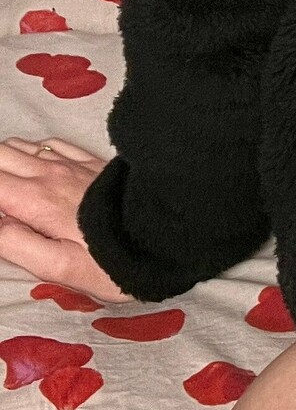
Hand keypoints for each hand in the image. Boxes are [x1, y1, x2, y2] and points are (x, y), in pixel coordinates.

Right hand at [0, 137, 135, 303]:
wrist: (166, 235)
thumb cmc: (111, 260)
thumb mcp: (58, 267)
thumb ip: (15, 245)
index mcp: (36, 200)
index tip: (2, 215)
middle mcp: (50, 173)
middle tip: (4, 204)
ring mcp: (71, 163)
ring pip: (19, 146)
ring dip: (4, 163)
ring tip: (7, 192)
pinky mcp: (90, 162)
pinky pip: (50, 143)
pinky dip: (31, 152)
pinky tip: (34, 172)